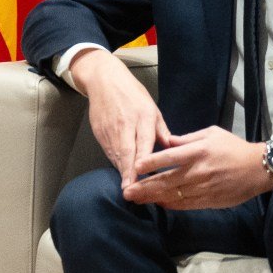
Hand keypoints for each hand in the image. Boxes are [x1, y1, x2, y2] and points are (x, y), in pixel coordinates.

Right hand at [70, 47, 170, 193]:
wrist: (104, 81)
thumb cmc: (132, 94)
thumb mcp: (152, 109)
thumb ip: (161, 132)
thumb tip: (172, 151)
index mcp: (142, 118)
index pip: (143, 145)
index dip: (142, 163)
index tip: (144, 179)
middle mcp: (125, 126)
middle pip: (126, 154)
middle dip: (128, 174)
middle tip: (131, 192)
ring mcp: (110, 130)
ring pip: (116, 155)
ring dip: (122, 172)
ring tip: (129, 189)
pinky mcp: (99, 133)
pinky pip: (109, 152)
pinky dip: (115, 163)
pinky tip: (122, 173)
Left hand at [127, 126, 272, 209]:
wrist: (259, 168)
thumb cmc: (233, 147)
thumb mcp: (210, 134)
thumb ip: (186, 139)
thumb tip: (166, 140)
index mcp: (198, 152)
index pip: (169, 157)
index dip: (151, 162)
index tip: (134, 167)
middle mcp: (198, 171)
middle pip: (166, 180)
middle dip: (144, 187)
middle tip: (126, 191)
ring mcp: (204, 188)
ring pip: (173, 195)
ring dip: (153, 198)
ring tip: (136, 199)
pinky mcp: (210, 200)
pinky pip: (185, 204)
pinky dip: (170, 204)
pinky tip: (158, 203)